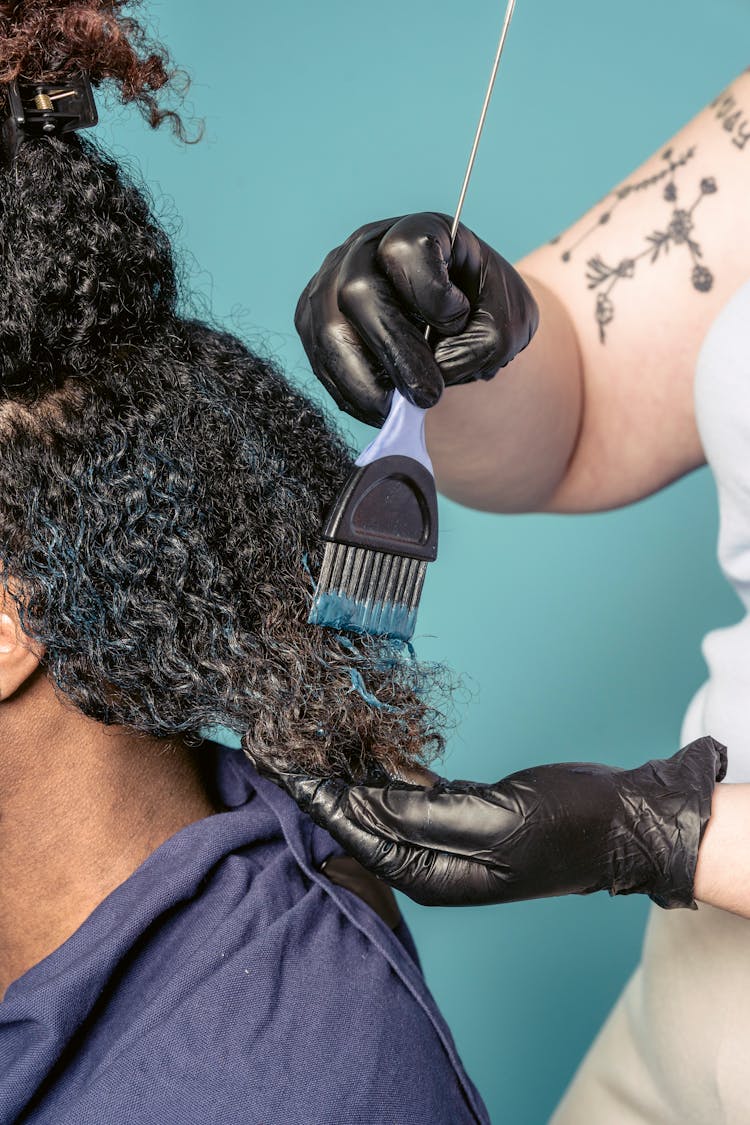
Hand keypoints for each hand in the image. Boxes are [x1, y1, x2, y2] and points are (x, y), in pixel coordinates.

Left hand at [248, 737, 726, 909]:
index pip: (349, 828)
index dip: (307, 791)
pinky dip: (382, 766)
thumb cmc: (567, 828)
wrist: (621, 824)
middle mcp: (427, 862)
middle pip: (353, 816)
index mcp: (429, 873)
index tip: (270, 759)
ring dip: (344, 768)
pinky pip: (404, 791)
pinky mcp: (458, 814)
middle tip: (276, 738)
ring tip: (307, 732)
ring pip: (375, 801)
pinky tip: (365, 741)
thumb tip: (361, 804)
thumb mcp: (493, 819)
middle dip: (314, 778)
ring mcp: (442, 839)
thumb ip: (423, 815)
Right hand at [295, 212, 539, 425]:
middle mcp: (363, 252)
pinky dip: (353, 396)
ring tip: (400, 411)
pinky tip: (382, 409)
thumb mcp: (508, 322)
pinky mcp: (314, 328)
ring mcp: (330, 288)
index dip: (431, 291)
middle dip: (395, 351)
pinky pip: (322, 366)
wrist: (460, 329)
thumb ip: (481, 344)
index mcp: (416, 232)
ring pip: (330, 335)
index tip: (457, 320)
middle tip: (429, 395)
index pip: (406, 249)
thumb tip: (433, 372)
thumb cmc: (484, 314)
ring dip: (367, 383)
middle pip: (358, 293)